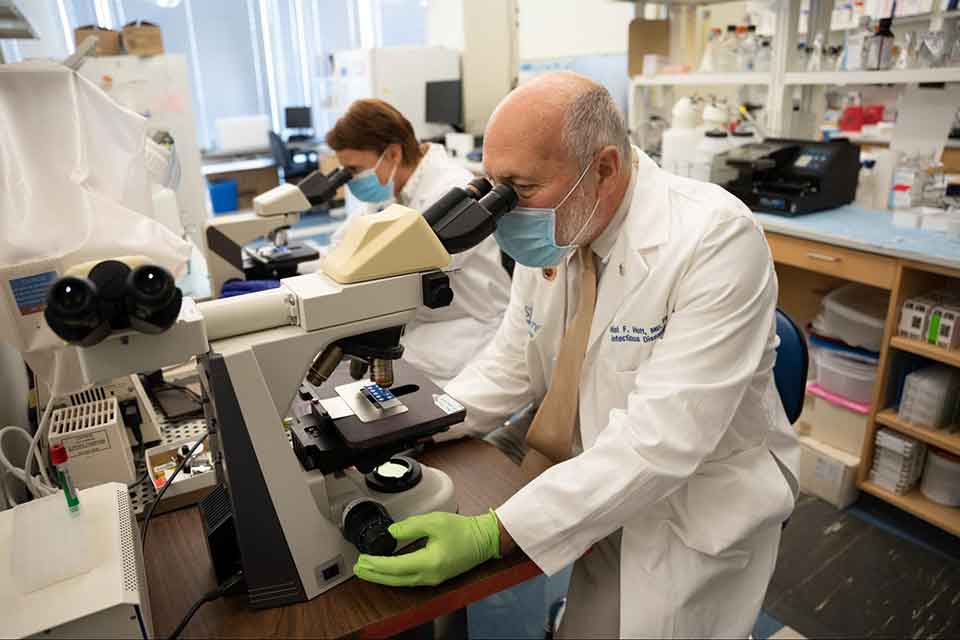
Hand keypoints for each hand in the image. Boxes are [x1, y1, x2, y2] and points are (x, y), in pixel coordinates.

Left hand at [354, 510, 500, 586]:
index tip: (363, 558)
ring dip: (382, 577)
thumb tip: (392, 534)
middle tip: (358, 569)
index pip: (395, 567)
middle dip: (374, 574)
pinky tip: (388, 571)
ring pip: (401, 582)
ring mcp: (432, 579)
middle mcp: (429, 576)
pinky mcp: (434, 577)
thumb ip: (410, 527)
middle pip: (394, 579)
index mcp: (429, 562)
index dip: (377, 564)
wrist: (483, 539)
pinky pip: (409, 580)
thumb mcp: (435, 521)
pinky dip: (394, 576)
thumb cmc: (464, 530)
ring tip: (367, 571)